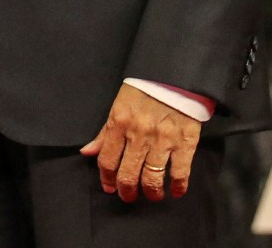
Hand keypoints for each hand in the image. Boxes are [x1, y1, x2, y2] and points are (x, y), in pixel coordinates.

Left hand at [79, 83, 202, 202]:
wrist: (175, 75)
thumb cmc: (145, 90)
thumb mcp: (119, 105)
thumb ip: (104, 132)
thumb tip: (87, 152)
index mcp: (119, 123)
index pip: (107, 160)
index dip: (107, 179)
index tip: (110, 188)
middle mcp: (139, 134)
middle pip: (128, 174)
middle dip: (127, 191)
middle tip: (129, 196)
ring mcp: (162, 140)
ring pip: (152, 178)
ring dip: (151, 192)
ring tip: (152, 194)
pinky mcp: (185, 142)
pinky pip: (179, 172)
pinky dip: (178, 186)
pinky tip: (176, 191)